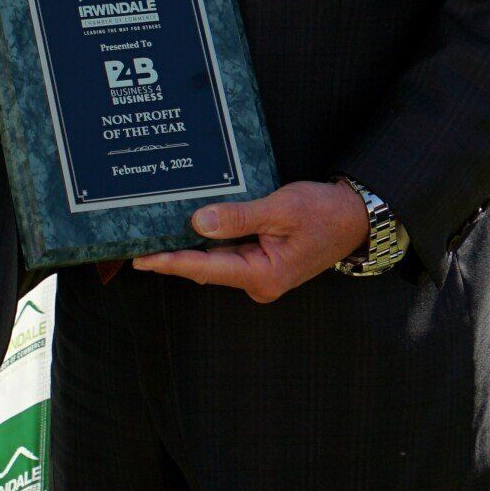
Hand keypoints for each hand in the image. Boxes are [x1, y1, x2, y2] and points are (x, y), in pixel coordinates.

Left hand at [130, 180, 369, 303]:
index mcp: (263, 274)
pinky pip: (228, 252)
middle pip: (205, 267)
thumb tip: (198, 222)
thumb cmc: (324, 212)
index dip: (170, 262)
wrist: (355, 217)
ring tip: (152, 235)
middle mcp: (258, 281)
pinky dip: (208, 241)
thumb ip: (238, 216)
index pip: (205, 268)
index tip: (140, 259)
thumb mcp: (280, 208)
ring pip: (215, 260)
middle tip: (134, 245)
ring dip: (188, 248)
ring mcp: (260, 274)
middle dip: (171, 256)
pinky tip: (188, 227)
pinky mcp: (262, 262)